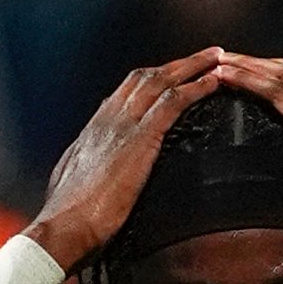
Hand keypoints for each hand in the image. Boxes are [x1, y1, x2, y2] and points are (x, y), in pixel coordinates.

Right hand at [27, 49, 225, 272]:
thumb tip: (85, 162)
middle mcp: (108, 118)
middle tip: (203, 57)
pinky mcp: (140, 139)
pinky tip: (213, 82)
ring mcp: (124, 125)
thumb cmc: (68, 217)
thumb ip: (84, 165)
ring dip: (192, 67)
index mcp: (94, 129)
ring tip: (217, 58)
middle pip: (146, 77)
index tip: (170, 75)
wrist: (64, 226)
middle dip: (176, 65)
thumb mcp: (73, 182)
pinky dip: (195, 88)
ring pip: (161, 81)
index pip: (125, 93)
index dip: (151, 80)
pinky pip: (173, 102)